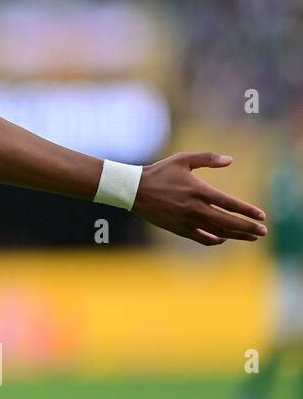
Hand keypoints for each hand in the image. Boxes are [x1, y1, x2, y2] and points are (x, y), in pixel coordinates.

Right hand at [132, 152, 266, 245]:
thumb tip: (230, 160)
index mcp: (198, 190)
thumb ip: (207, 158)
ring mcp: (187, 220)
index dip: (247, 211)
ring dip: (237, 235)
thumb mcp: (183, 159)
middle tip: (263, 231)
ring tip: (251, 237)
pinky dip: (216, 240)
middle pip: (228, 222)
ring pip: (218, 232)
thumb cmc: (159, 172)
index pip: (229, 203)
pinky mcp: (179, 229)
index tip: (262, 216)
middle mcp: (194, 208)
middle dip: (248, 228)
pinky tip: (224, 238)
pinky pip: (202, 238)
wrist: (134, 190)